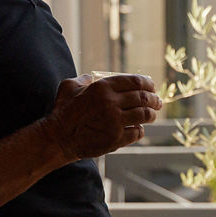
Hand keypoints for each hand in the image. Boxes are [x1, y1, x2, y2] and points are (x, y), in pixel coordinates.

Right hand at [46, 73, 162, 161]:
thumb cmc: (62, 112)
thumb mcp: (69, 87)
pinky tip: (138, 129)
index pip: (136, 82)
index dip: (148, 83)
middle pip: (143, 98)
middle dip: (154, 99)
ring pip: (144, 115)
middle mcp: (111, 103)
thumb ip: (84, 79)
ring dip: (151, 114)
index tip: (152, 86)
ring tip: (152, 115)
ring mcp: (115, 122)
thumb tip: (92, 77)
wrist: (57, 139)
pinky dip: (140, 130)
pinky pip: (137, 133)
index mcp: (102, 88)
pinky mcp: (116, 139)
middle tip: (158, 102)